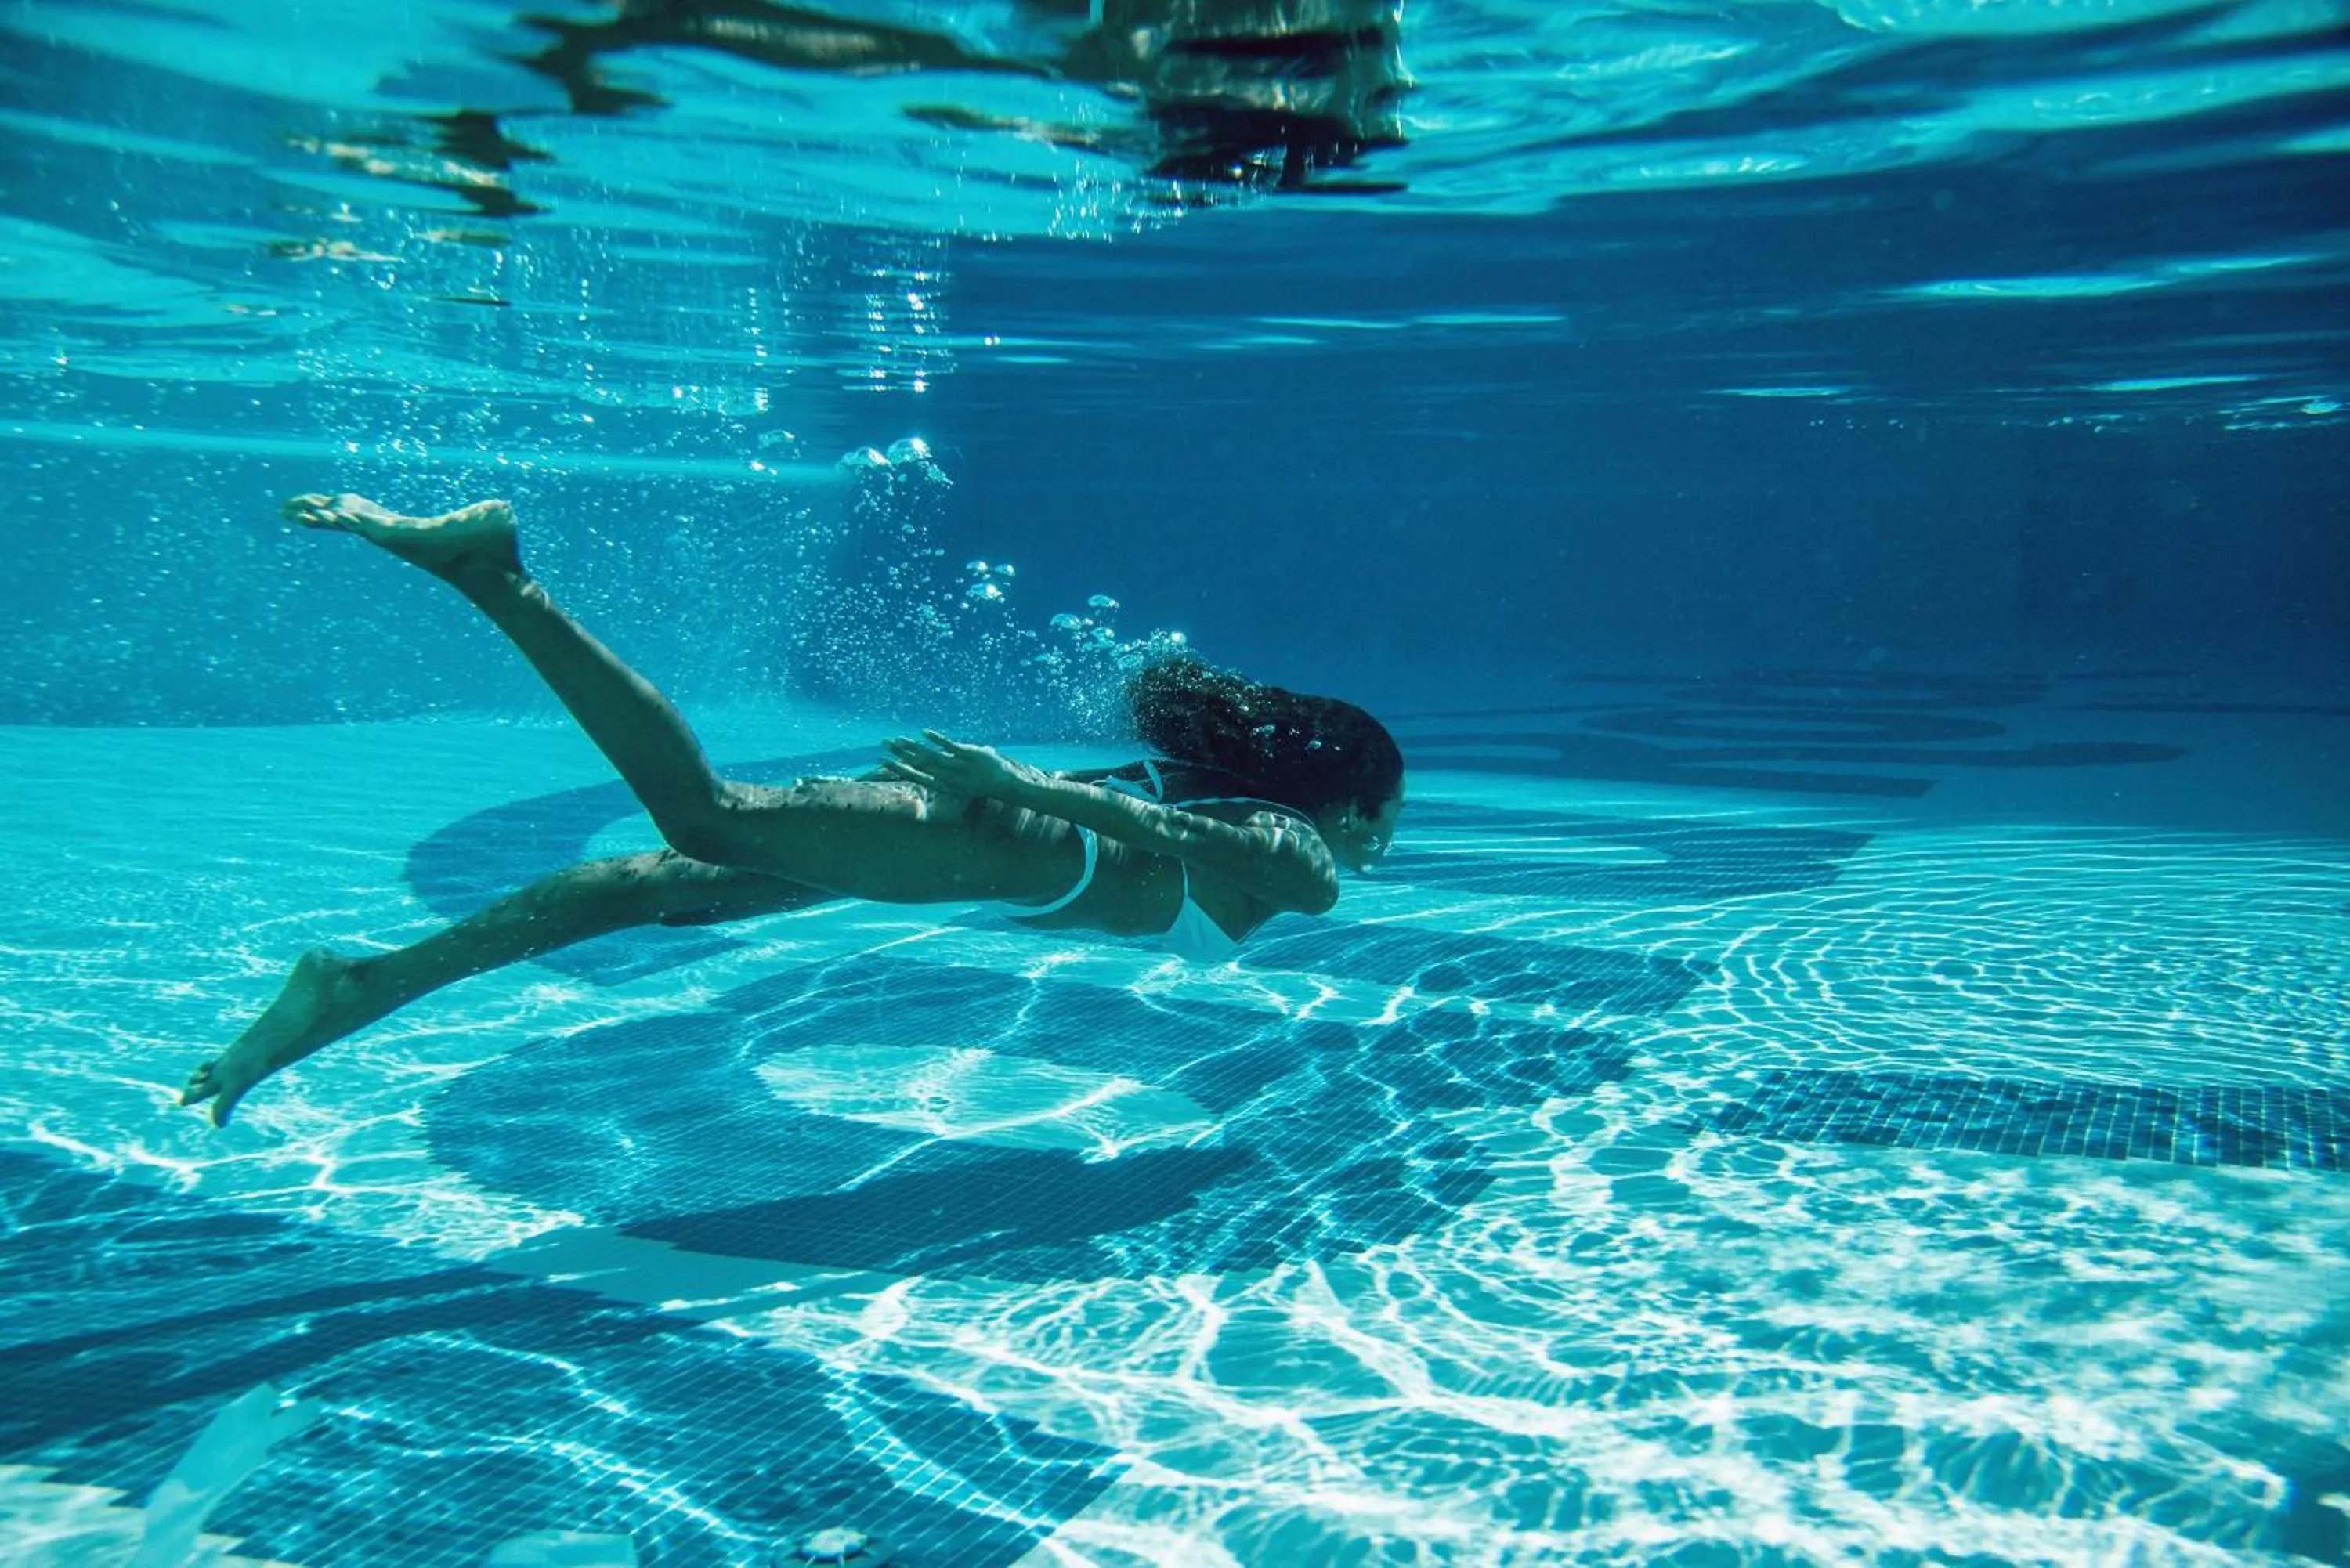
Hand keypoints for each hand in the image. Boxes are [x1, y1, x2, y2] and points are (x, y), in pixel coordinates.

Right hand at [879, 730, 1042, 803]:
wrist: (1005, 785)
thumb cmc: (982, 782)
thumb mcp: (962, 780)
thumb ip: (949, 771)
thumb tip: (940, 760)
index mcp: (944, 785)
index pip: (916, 776)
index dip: (898, 768)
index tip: (883, 760)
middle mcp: (948, 778)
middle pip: (918, 764)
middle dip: (899, 754)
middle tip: (883, 744)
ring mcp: (958, 767)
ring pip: (929, 756)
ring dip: (911, 747)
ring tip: (896, 739)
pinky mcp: (969, 756)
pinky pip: (949, 746)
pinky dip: (936, 739)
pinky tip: (923, 732)